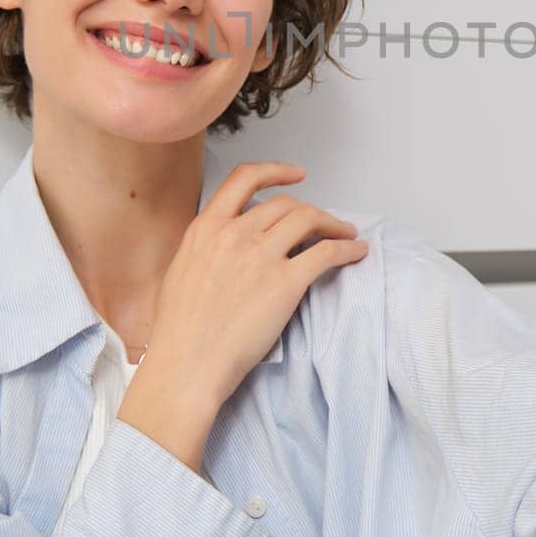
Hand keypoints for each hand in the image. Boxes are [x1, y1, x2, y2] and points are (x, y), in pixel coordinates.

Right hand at [118, 162, 368, 468]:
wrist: (186, 365)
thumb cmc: (179, 331)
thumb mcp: (180, 270)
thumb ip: (205, 247)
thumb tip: (224, 243)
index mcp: (206, 228)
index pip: (244, 179)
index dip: (275, 171)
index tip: (296, 174)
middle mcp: (234, 233)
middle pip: (286, 204)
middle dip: (311, 210)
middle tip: (325, 223)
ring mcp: (261, 256)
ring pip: (308, 219)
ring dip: (334, 224)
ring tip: (347, 234)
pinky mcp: (285, 282)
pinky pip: (326, 252)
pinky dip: (347, 249)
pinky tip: (356, 252)